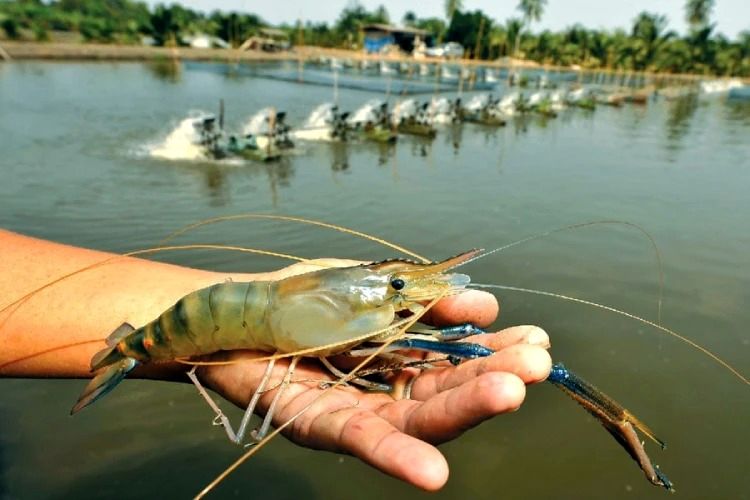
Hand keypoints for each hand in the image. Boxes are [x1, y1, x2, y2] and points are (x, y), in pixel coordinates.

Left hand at [196, 276, 551, 491]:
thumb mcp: (371, 286)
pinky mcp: (319, 425)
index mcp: (401, 357)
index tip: (536, 339)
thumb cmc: (301, 296)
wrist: (232, 307)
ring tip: (509, 393)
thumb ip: (423, 298)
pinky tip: (434, 472)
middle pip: (444, 392)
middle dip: (491, 379)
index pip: (457, 361)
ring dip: (462, 410)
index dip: (495, 351)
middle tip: (537, 365)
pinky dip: (396, 456)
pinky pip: (360, 442)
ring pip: (414, 419)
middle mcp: (383, 390)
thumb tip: (485, 302)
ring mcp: (354, 411)